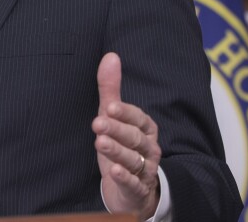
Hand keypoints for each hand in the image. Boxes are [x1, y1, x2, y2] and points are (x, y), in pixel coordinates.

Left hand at [92, 52, 160, 218]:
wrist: (134, 191)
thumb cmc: (123, 147)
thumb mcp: (114, 118)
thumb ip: (111, 90)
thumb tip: (110, 56)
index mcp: (145, 129)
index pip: (138, 118)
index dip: (124, 113)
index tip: (109, 106)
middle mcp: (149, 148)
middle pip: (134, 138)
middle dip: (117, 130)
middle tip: (98, 123)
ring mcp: (145, 170)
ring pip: (133, 159)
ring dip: (117, 151)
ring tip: (100, 143)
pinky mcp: (137, 190)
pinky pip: (133, 184)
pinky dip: (124, 178)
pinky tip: (113, 171)